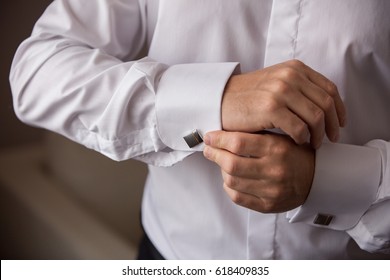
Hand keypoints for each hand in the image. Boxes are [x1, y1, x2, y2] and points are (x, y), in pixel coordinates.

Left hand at [203, 130, 314, 212]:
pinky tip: (231, 178)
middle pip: (231, 163)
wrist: (318, 178)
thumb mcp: (280, 137)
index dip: (218, 139)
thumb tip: (222, 132)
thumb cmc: (295, 153)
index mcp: (277, 148)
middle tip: (208, 149)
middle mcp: (274, 170)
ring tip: (222, 163)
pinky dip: (229, 187)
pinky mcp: (268, 205)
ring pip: (231, 181)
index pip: (238, 142)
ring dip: (222, 170)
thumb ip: (255, 135)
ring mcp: (271, 190)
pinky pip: (238, 197)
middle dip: (214, 155)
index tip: (209, 137)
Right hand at [222, 59, 345, 148]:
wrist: (221, 100)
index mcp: (295, 68)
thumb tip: (324, 106)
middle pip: (326, 104)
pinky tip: (299, 143)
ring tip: (315, 144)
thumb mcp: (276, 83)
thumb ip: (299, 87)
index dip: (339, 109)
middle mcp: (290, 76)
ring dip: (318, 135)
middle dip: (332, 125)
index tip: (340, 124)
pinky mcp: (271, 108)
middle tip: (331, 139)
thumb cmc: (248, 97)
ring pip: (316, 117)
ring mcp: (280, 91)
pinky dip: (303, 138)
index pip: (329, 89)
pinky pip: (299, 128)